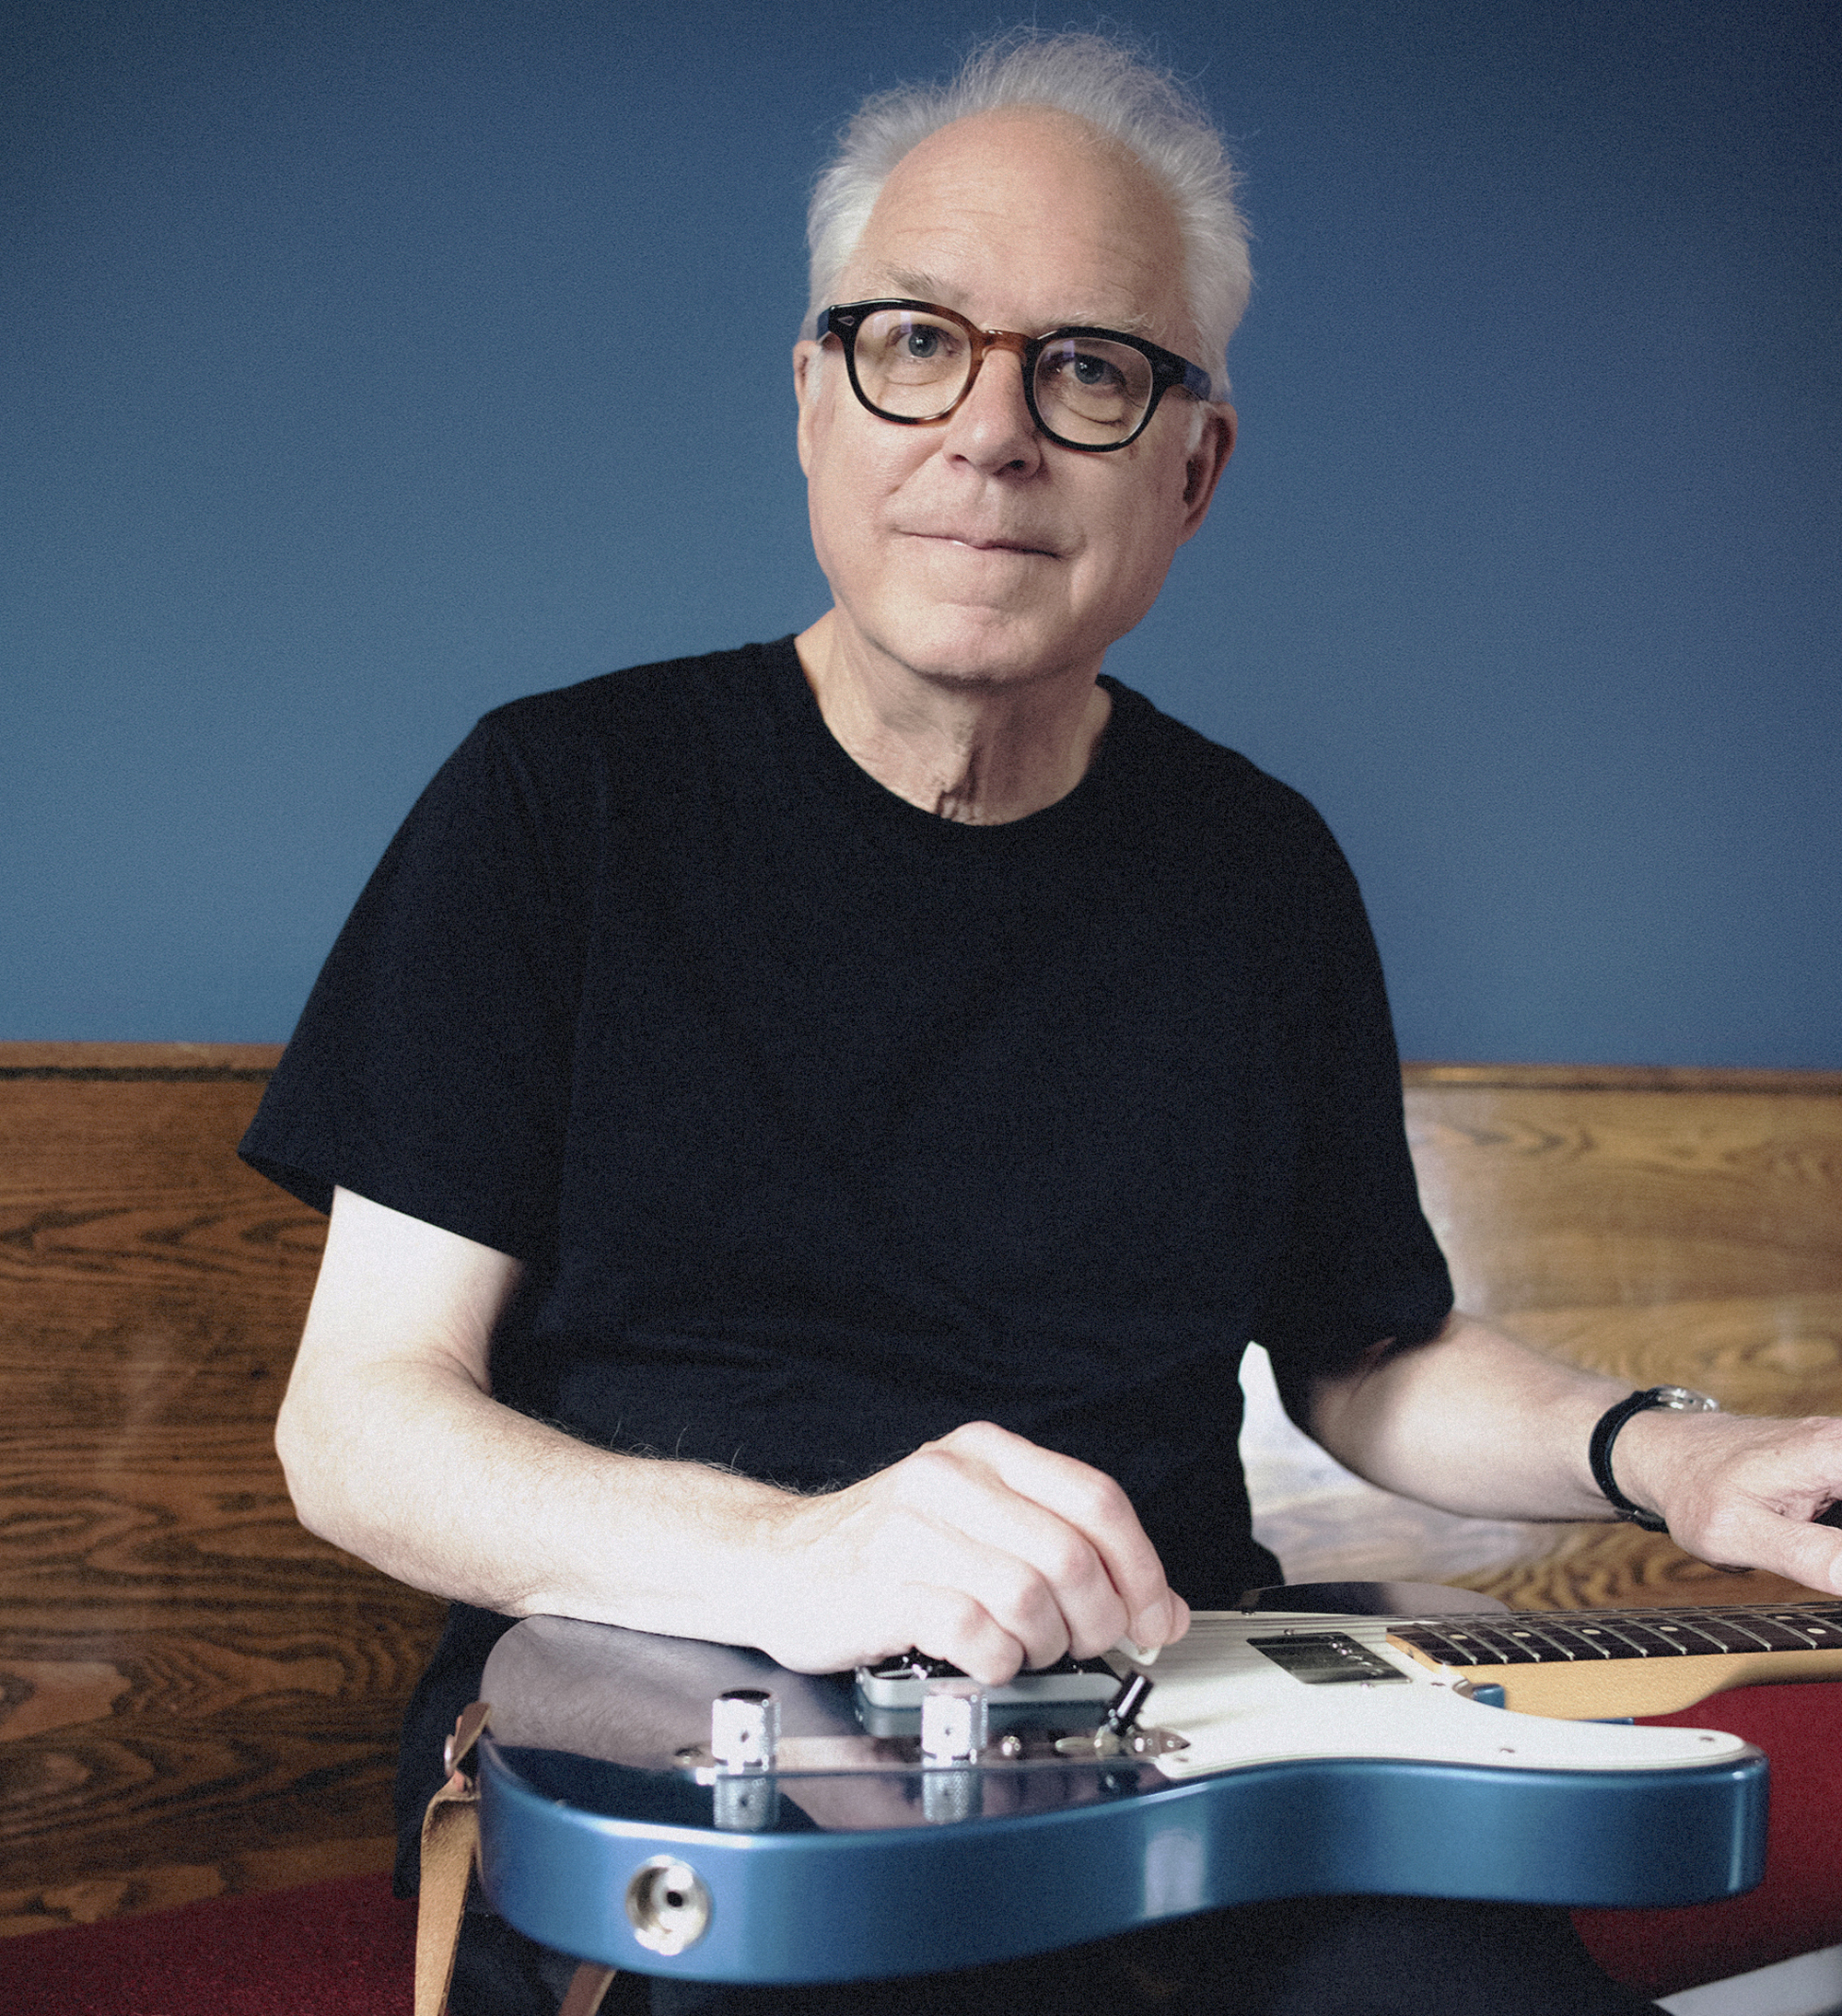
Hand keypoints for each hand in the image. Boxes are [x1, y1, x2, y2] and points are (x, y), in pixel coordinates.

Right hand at [738, 1421, 1188, 1683]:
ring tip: (1026, 1648)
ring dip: (1046, 1643)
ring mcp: (914, 1530)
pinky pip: (975, 1631)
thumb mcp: (978, 1523)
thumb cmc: (885, 1549)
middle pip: (1073, 1554)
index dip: (1141, 1569)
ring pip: (1030, 1594)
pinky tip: (985, 1658)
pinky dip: (997, 1660)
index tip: (1151, 1617)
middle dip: (1097, 1618)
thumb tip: (1162, 1610)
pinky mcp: (884, 1586)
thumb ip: (1070, 1552)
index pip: (1098, 1499)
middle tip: (1084, 1643)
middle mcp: (952, 1478)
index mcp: (986, 1453)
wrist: (774, 1562)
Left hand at [1616, 1408, 1841, 1592]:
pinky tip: (1823, 1547)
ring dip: (1838, 1541)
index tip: (1831, 1559)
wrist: (1667, 1455)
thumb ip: (1812, 1558)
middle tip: (1814, 1555)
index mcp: (1834, 1454)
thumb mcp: (1742, 1534)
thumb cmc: (1695, 1490)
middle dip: (1841, 1545)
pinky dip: (1838, 1536)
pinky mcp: (1840, 1468)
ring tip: (1798, 1544)